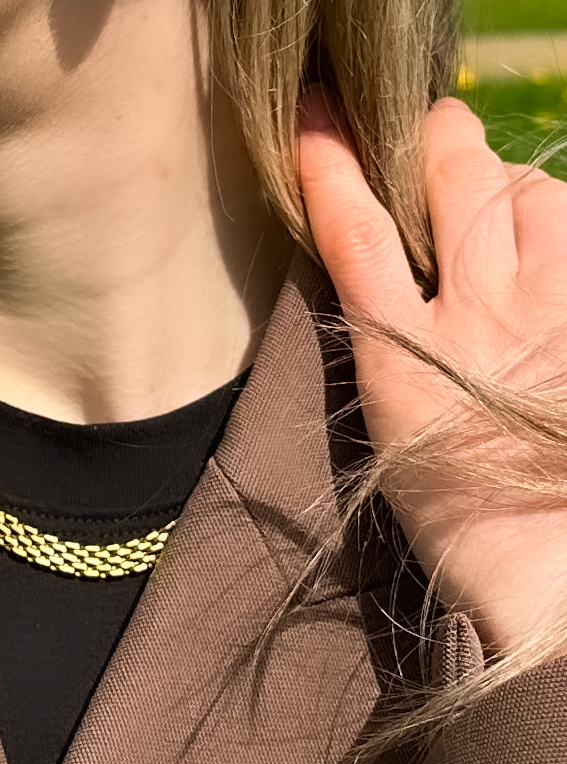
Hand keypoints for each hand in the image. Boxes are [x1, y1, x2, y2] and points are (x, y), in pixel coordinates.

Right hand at [298, 92, 566, 652]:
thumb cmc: (452, 501)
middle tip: (428, 136)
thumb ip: (382, 338)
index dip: (331, 164)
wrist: (542, 560)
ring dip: (508, 184)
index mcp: (402, 357)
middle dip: (438, 140)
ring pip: (532, 194)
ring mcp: (545, 314)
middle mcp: (475, 320)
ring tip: (498, 207)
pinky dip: (557, 219)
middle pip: (456, 184)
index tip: (312, 112)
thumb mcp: (390, 421)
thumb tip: (381, 266)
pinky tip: (547, 242)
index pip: (358, 231)